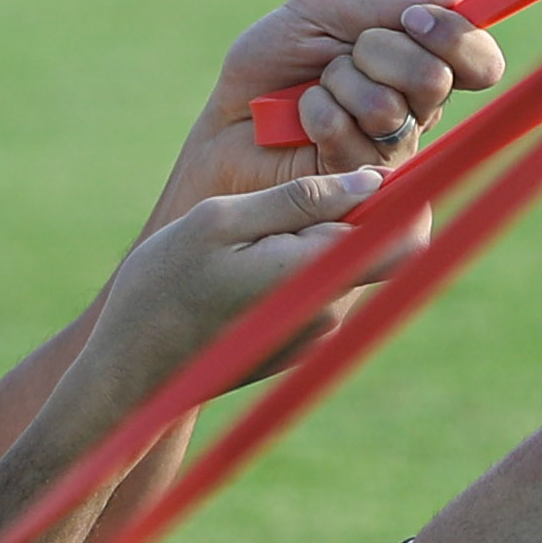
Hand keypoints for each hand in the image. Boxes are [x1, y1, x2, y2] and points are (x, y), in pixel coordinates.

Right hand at [87, 163, 404, 407]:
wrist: (132, 373)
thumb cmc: (164, 287)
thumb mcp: (221, 222)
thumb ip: (300, 200)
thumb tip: (373, 182)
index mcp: (316, 273)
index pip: (406, 237)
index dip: (409, 197)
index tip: (376, 169)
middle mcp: (330, 310)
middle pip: (375, 247)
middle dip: (348, 212)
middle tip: (279, 200)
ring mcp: (317, 333)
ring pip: (341, 265)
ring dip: (310, 240)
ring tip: (243, 239)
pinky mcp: (299, 345)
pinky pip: (316, 290)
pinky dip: (293, 268)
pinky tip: (239, 271)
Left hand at [196, 0, 501, 186]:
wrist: (224, 125)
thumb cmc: (270, 67)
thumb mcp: (317, 14)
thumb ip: (383, 8)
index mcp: (418, 63)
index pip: (479, 60)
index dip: (456, 38)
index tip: (414, 21)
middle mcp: (416, 109)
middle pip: (435, 78)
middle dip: (378, 54)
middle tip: (342, 58)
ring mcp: (392, 149)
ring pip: (387, 106)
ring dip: (338, 84)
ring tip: (314, 92)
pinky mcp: (359, 181)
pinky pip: (347, 132)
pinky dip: (313, 112)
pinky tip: (300, 122)